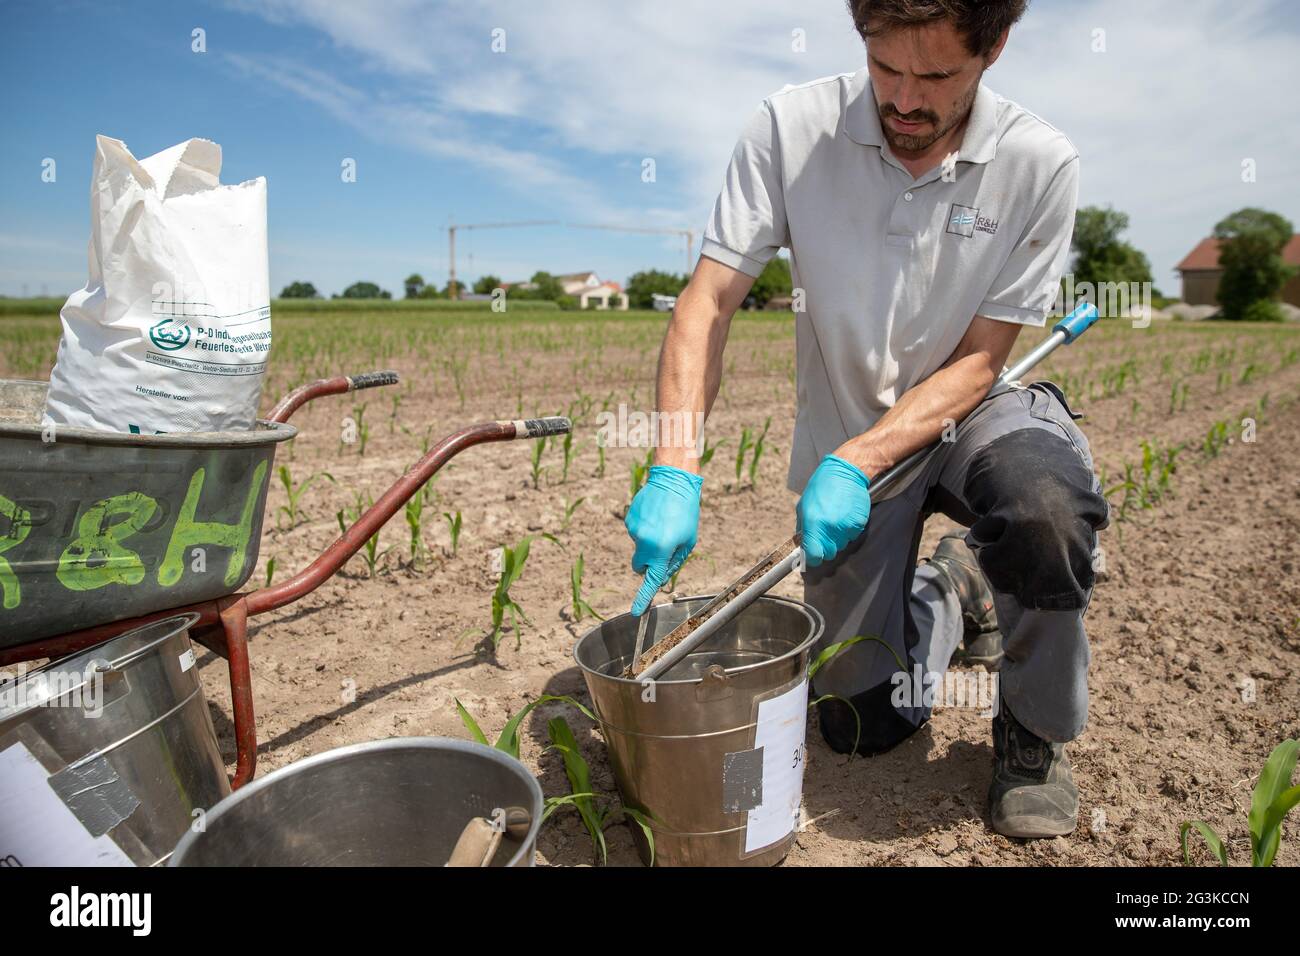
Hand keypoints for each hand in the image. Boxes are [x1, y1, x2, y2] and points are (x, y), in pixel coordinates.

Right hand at [625, 465, 702, 614]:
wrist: (673, 480)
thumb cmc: (686, 512)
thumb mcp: (688, 540)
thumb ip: (674, 561)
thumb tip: (661, 576)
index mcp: (661, 549)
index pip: (651, 580)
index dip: (643, 598)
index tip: (636, 612)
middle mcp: (644, 542)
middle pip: (640, 567)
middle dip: (648, 565)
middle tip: (663, 551)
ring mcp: (634, 530)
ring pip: (639, 548)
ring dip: (650, 542)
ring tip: (664, 523)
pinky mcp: (629, 520)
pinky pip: (637, 533)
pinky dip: (645, 529)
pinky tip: (656, 516)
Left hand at [796, 454, 870, 567]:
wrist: (846, 471)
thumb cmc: (822, 487)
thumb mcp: (804, 506)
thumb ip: (803, 528)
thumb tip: (802, 546)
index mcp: (813, 523)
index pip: (814, 555)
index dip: (813, 558)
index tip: (813, 555)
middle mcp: (830, 527)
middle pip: (829, 553)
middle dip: (826, 547)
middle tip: (825, 533)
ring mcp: (846, 526)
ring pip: (842, 545)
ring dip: (838, 537)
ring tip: (836, 519)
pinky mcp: (859, 523)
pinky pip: (852, 535)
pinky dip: (849, 530)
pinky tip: (845, 515)